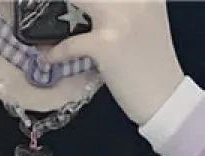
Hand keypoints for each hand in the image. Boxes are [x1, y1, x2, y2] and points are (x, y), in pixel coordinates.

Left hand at [44, 0, 184, 126]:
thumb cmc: (152, 61)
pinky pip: (71, 43)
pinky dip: (55, 51)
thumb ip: (121, 5)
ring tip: (38, 20)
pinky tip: (47, 56)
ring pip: (78, 0)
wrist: (166, 97)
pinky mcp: (107, 44)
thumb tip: (88, 5)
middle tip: (41, 7)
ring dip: (52, 11)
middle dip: (68, 1)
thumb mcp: (143, 19)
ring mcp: (121, 17)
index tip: (74, 4)